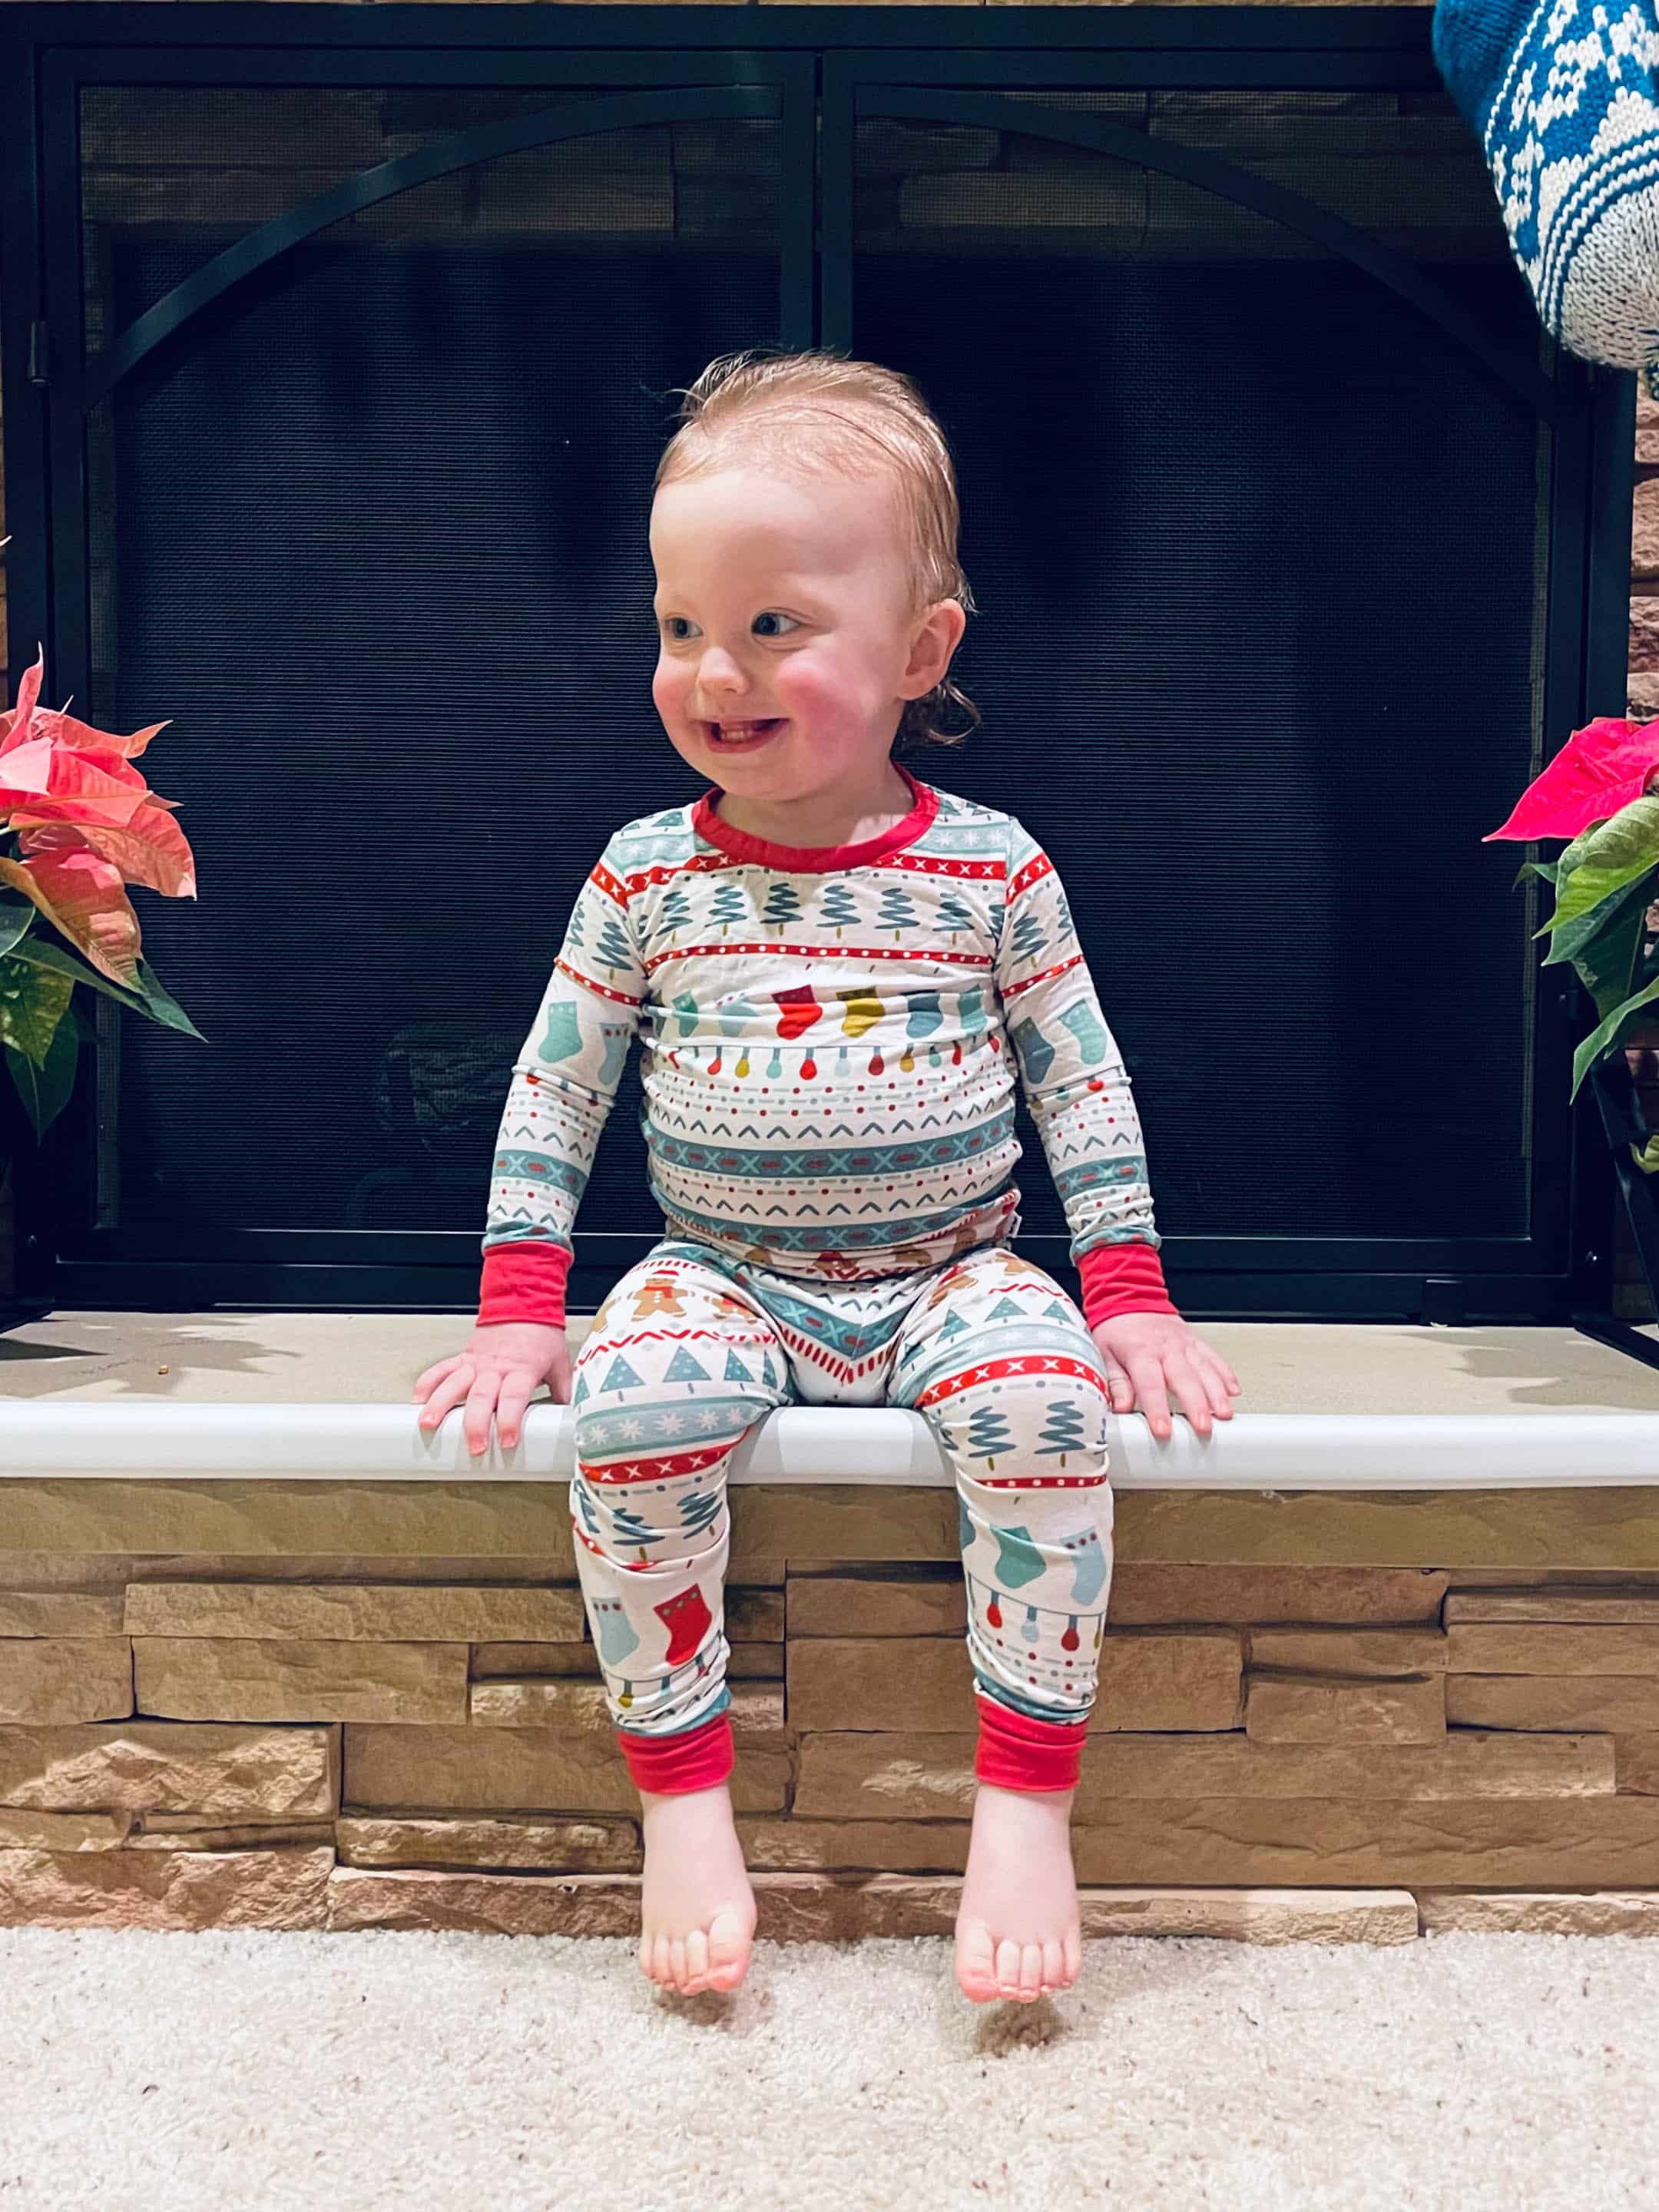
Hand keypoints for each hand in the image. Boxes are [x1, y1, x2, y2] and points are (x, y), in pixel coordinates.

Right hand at [412, 1322, 570, 1455]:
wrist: (523, 1304)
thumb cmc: (542, 1337)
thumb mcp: (560, 1364)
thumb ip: (564, 1393)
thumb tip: (574, 1421)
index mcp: (522, 1369)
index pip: (514, 1396)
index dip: (509, 1420)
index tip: (507, 1441)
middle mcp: (496, 1367)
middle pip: (481, 1396)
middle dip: (475, 1423)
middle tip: (474, 1447)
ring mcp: (476, 1362)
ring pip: (454, 1383)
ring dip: (439, 1404)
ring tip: (428, 1425)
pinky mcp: (463, 1358)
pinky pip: (441, 1369)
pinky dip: (426, 1384)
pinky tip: (417, 1401)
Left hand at [1091, 1312, 1240, 1441]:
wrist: (1129, 1294)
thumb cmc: (1116, 1327)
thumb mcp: (1105, 1354)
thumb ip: (1116, 1383)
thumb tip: (1120, 1407)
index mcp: (1140, 1353)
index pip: (1150, 1385)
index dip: (1157, 1408)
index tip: (1164, 1429)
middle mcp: (1166, 1348)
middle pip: (1185, 1379)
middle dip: (1196, 1404)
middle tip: (1204, 1426)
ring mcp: (1184, 1344)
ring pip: (1205, 1369)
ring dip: (1217, 1392)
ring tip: (1224, 1413)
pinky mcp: (1195, 1341)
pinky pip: (1213, 1357)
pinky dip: (1225, 1374)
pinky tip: (1233, 1390)